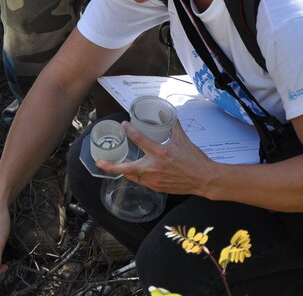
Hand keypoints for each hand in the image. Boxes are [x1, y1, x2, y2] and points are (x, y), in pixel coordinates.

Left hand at [96, 120, 212, 194]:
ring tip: (112, 166)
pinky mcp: (157, 187)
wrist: (203, 178)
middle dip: (110, 166)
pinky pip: (141, 182)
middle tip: (99, 162)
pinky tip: (131, 172)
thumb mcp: (183, 140)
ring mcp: (154, 180)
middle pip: (126, 168)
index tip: (125, 125)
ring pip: (131, 176)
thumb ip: (174, 126)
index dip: (130, 131)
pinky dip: (134, 176)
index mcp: (160, 153)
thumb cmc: (195, 159)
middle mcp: (154, 168)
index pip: (140, 140)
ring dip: (121, 170)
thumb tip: (168, 115)